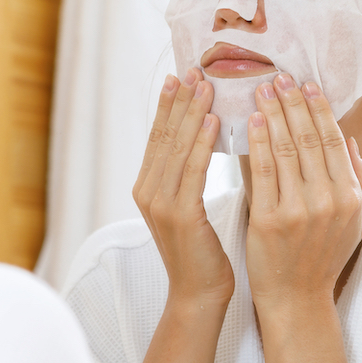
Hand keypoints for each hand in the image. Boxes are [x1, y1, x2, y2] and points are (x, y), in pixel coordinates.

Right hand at [133, 68, 232, 302]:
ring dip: (192, 111)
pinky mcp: (179, 214)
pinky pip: (191, 169)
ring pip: (176, 146)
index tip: (182, 75)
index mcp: (148, 187)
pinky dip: (201, 141)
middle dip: (179, 99)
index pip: (159, 136)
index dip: (169, 104)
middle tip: (193, 67)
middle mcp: (147, 191)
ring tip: (205, 83)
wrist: (199, 295)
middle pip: (164, 134)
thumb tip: (206, 136)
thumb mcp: (192, 207)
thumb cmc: (204, 252)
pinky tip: (214, 119)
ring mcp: (159, 202)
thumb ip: (190, 175)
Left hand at [244, 73, 361, 313]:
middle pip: (310, 139)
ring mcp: (299, 211)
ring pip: (286, 149)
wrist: (296, 299)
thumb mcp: (354, 222)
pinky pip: (262, 172)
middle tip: (279, 76)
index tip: (305, 85)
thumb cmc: (322, 258)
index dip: (319, 109)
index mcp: (350, 197)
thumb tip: (350, 142)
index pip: (334, 141)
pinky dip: (256, 142)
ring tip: (261, 89)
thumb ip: (357, 181)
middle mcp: (329, 201)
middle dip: (293, 103)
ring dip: (273, 114)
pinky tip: (250, 121)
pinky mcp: (270, 220)